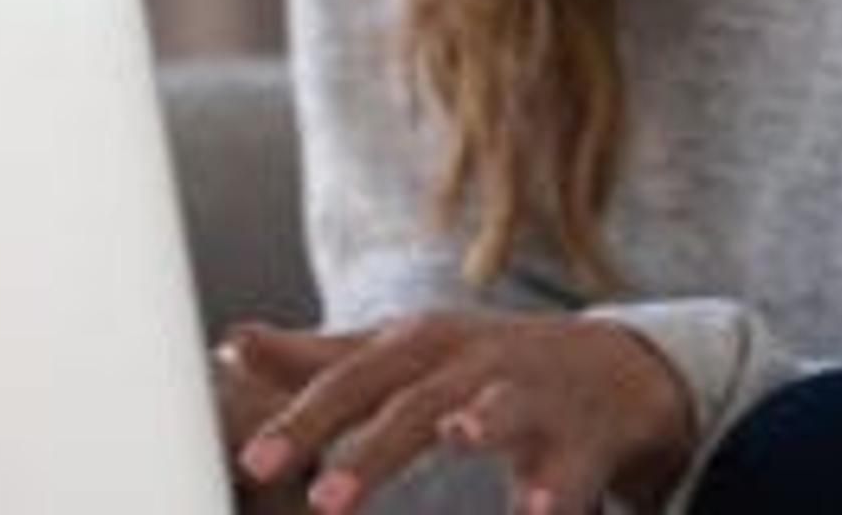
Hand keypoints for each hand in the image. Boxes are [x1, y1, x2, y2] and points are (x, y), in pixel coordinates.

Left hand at [225, 308, 695, 514]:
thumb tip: (230, 344)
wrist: (611, 370)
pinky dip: (554, 495)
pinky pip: (570, 474)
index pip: (350, 381)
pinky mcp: (585, 442)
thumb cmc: (481, 367)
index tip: (252, 462)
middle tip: (324, 500)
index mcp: (421, 347)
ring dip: (480, 423)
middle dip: (373, 449)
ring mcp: (535, 398)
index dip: (303, 420)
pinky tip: (537, 514)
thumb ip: (318, 360)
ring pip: (504, 411)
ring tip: (459, 435)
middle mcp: (476, 363)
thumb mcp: (401, 356)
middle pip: (417, 402)